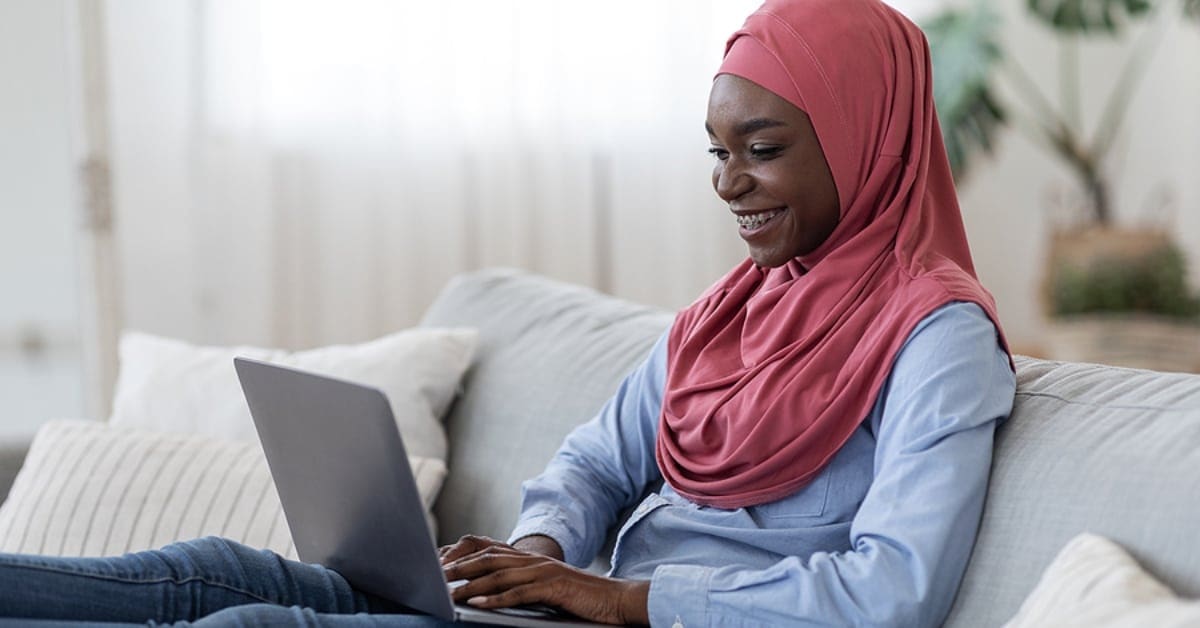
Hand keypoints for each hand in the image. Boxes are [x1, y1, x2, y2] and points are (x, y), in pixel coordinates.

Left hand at [440, 536, 648, 624]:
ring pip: (499, 575)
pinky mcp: (553, 587)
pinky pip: (519, 593)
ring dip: (471, 584)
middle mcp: (534, 560)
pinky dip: (496, 599)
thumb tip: (490, 593)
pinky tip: (479, 605)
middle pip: (489, 559)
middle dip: (460, 566)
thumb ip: (521, 584)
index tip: (440, 564)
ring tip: (450, 592)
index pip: (490, 551)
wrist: (615, 599)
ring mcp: (543, 572)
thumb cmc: (580, 598)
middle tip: (435, 575)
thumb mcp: (546, 587)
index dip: (464, 555)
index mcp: (531, 558)